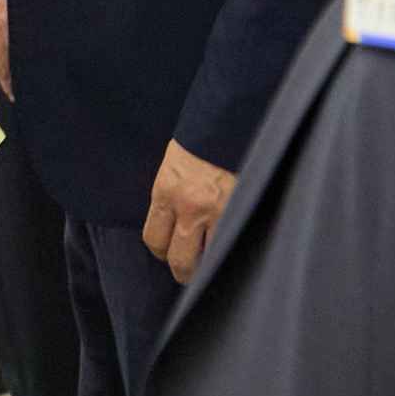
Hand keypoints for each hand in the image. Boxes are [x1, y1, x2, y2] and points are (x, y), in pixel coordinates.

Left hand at [144, 139, 236, 284]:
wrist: (227, 123)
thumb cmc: (200, 142)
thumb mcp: (174, 168)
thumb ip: (172, 198)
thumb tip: (174, 224)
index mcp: (165, 192)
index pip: (154, 239)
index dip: (160, 252)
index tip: (167, 254)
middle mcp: (188, 207)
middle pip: (178, 258)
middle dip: (182, 270)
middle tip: (188, 273)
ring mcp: (217, 212)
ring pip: (207, 260)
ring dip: (208, 268)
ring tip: (211, 270)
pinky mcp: (241, 211)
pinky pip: (232, 245)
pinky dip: (230, 253)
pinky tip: (232, 255)